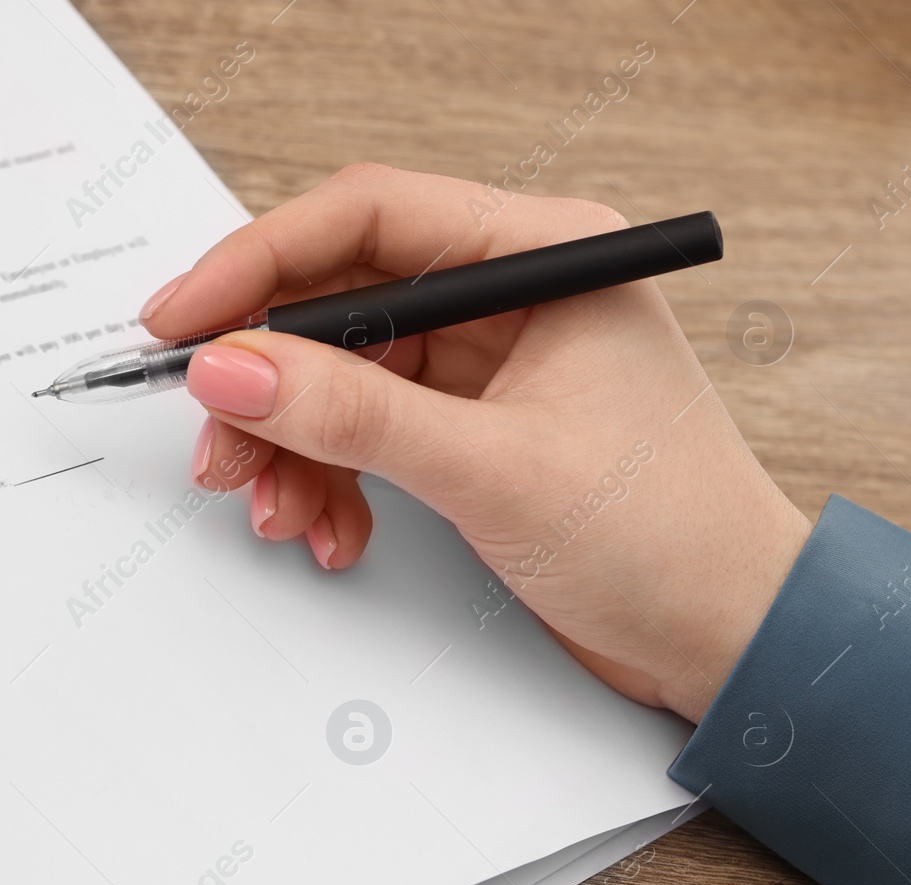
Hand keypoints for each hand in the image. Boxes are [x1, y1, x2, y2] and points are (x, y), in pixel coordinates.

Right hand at [143, 164, 810, 721]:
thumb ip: (352, 414)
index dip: (259, 262)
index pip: (370, 218)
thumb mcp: (491, 469)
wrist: (729, 640)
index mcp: (547, 255)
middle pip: (341, 301)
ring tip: (279, 511)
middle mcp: (514, 293)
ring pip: (341, 373)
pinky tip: (332, 528)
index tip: (181, 320)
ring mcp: (489, 360)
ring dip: (293, 443)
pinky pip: (365, 427)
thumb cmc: (670, 540)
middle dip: (269, 379)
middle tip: (221, 443)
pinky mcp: (471, 422)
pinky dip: (331, 477)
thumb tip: (232, 366)